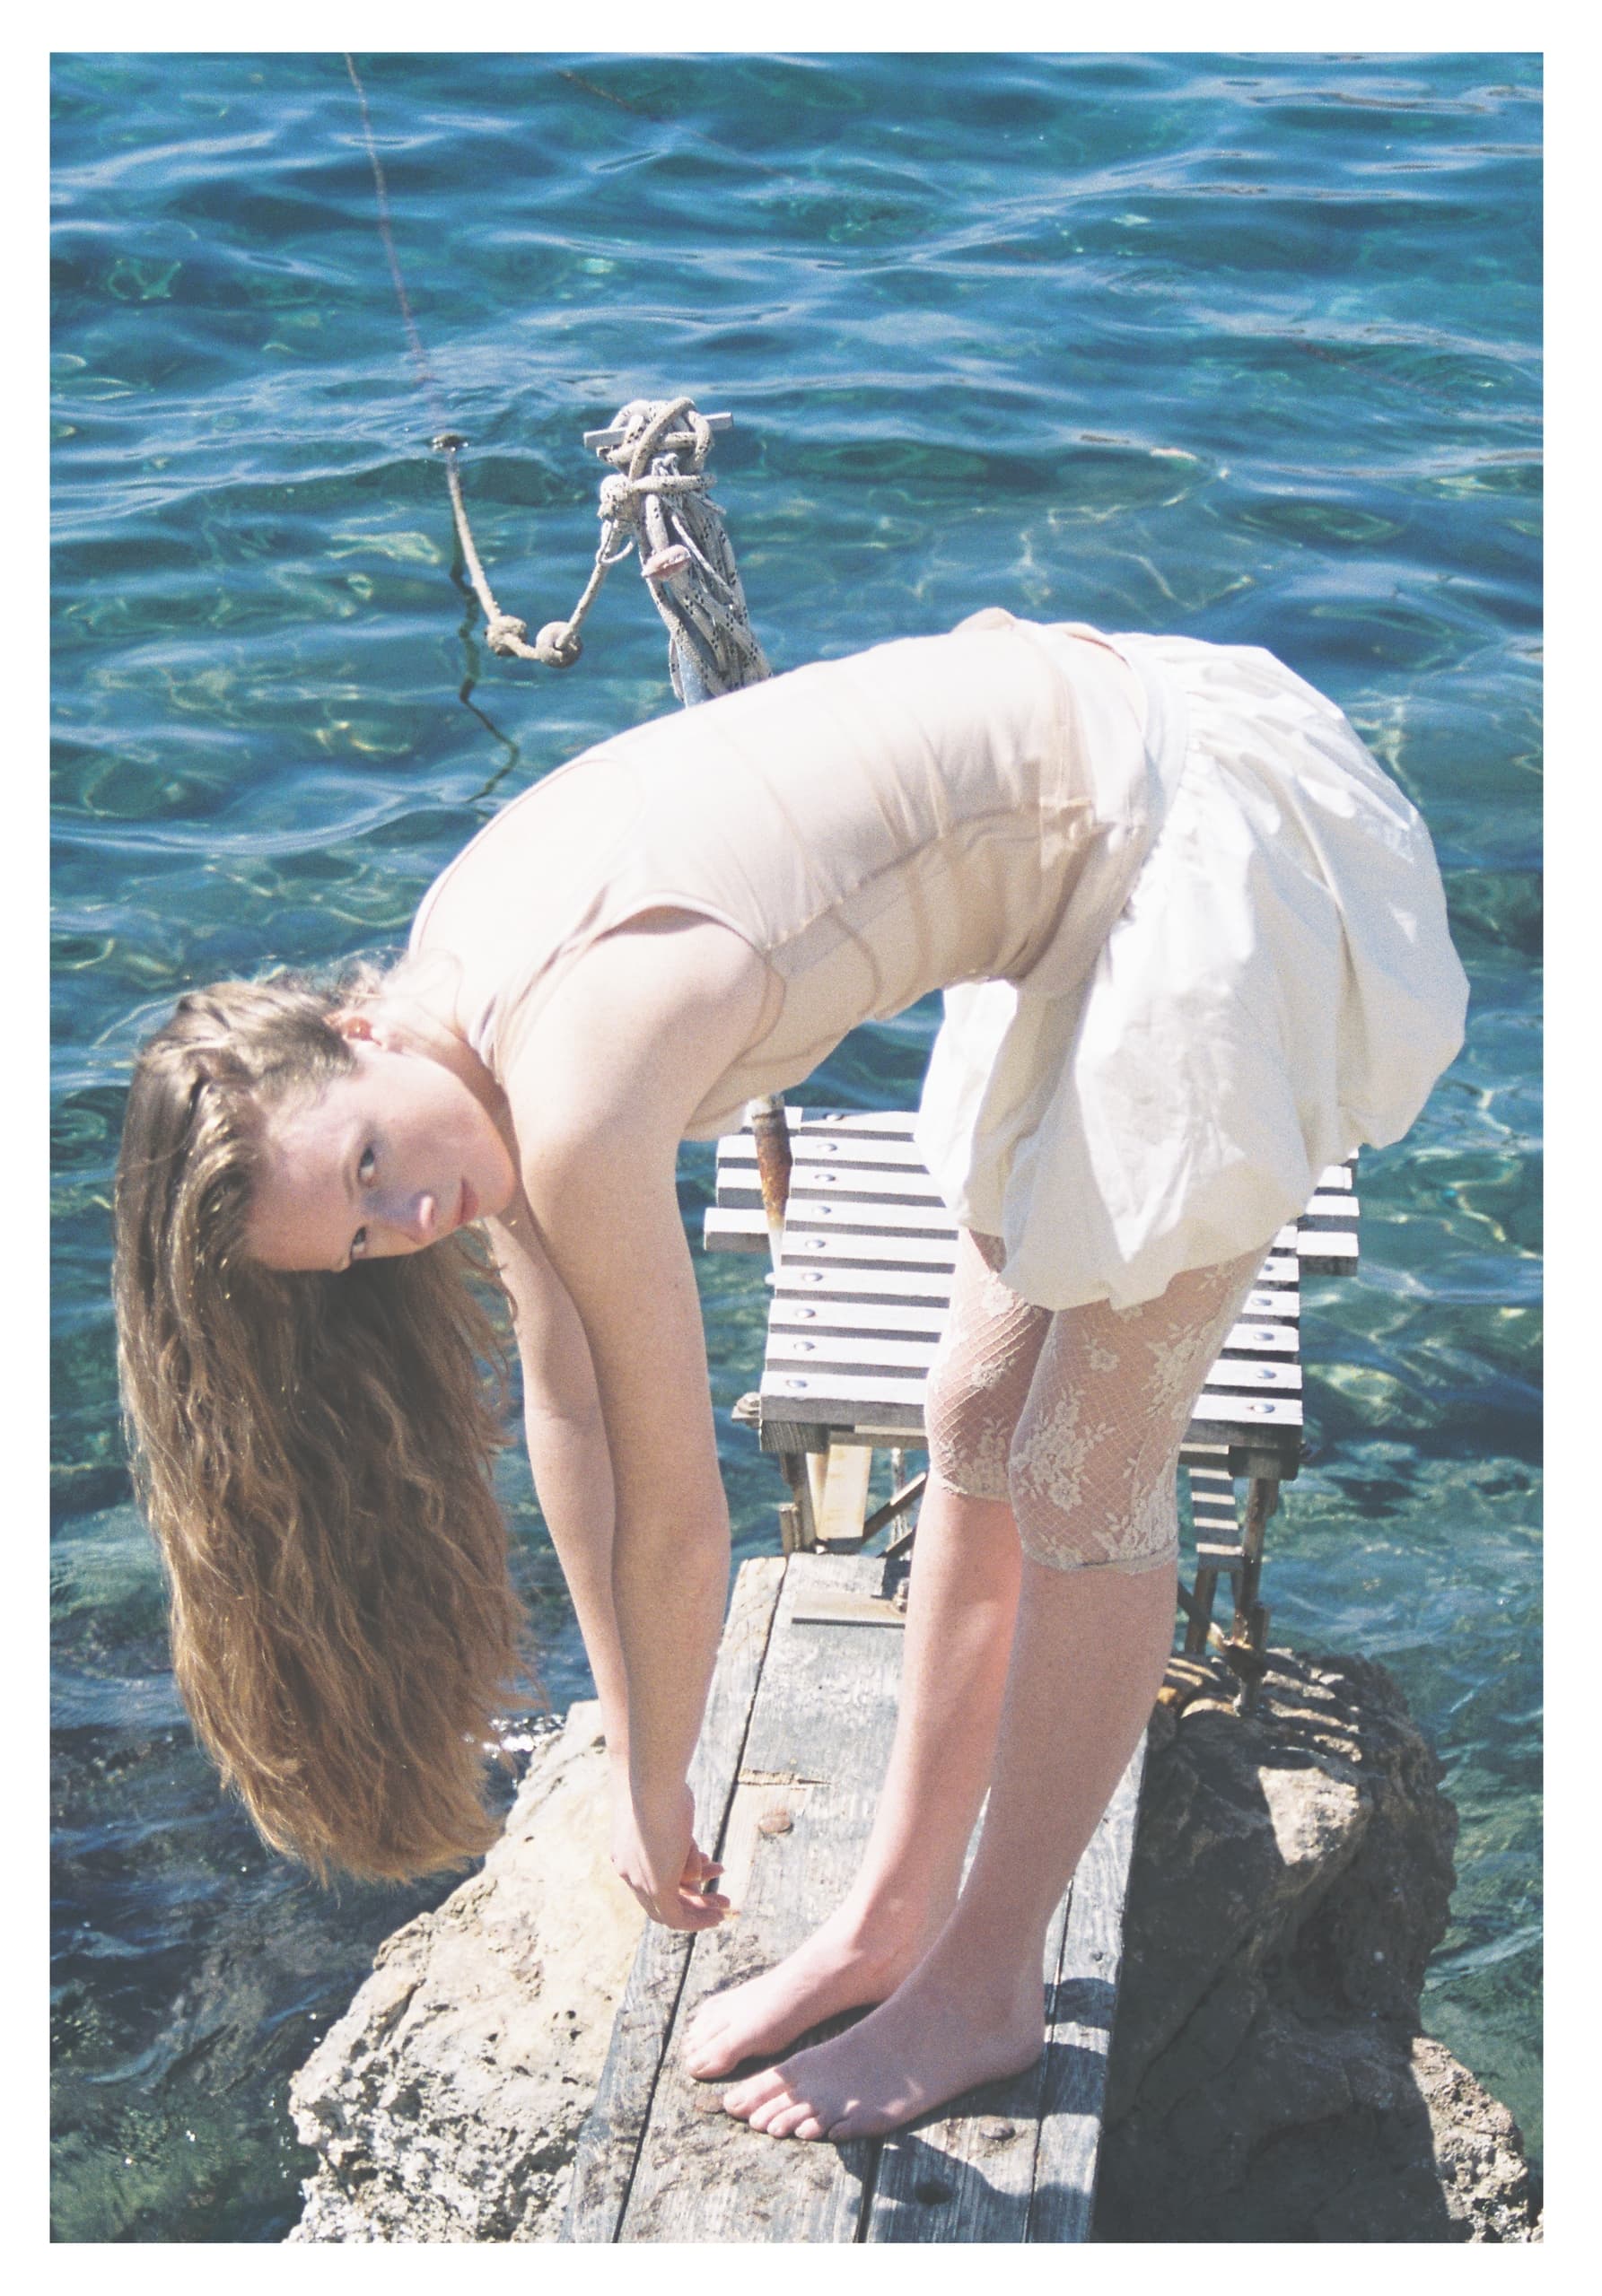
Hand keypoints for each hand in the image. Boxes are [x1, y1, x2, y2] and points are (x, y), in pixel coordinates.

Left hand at [610, 1778, 728, 1931]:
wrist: (653, 1783)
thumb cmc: (664, 1787)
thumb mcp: (673, 1817)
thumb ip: (682, 1847)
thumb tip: (695, 1875)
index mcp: (626, 1852)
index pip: (653, 1877)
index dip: (679, 1880)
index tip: (703, 1877)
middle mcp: (628, 1871)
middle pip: (659, 1898)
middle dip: (692, 1900)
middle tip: (717, 1900)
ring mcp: (639, 1881)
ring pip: (669, 1911)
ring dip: (699, 1911)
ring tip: (724, 1907)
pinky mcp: (655, 1887)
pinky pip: (675, 1917)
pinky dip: (697, 1920)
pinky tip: (717, 1917)